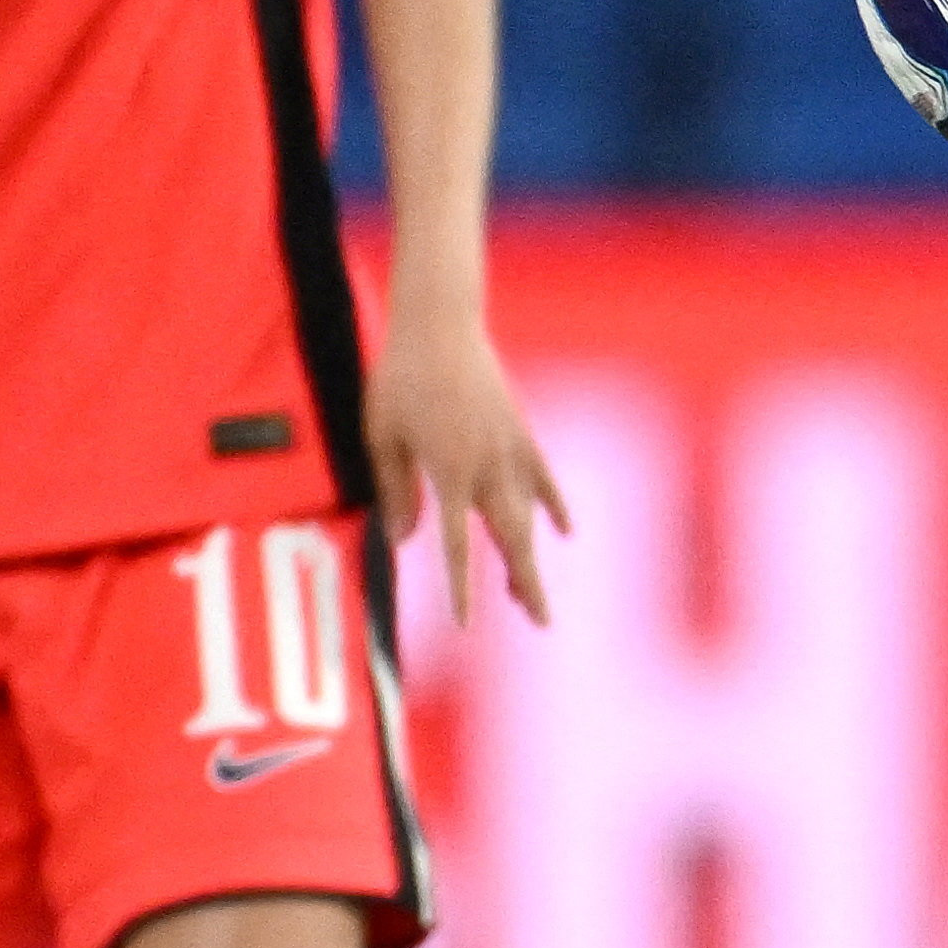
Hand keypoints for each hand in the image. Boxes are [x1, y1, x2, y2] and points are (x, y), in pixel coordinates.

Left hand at [370, 323, 569, 625]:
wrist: (439, 321)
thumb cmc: (399, 375)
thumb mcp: (382, 434)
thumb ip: (395, 489)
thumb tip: (404, 541)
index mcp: (449, 470)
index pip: (458, 546)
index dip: (462, 589)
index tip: (466, 627)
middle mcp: (486, 465)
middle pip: (511, 538)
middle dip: (524, 582)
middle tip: (540, 622)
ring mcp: (510, 448)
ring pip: (528, 516)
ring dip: (531, 557)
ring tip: (531, 596)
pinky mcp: (520, 430)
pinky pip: (543, 477)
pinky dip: (555, 505)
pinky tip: (566, 532)